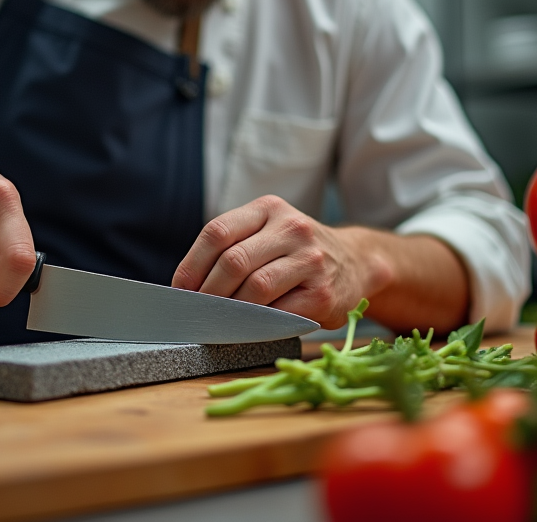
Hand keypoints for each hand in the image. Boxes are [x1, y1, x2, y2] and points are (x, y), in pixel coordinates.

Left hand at [171, 195, 392, 328]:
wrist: (356, 262)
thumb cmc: (296, 251)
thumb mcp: (268, 231)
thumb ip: (233, 247)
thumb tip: (187, 287)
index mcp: (269, 208)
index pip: (218, 232)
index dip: (191, 265)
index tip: (180, 289)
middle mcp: (292, 228)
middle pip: (233, 262)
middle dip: (207, 292)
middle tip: (197, 311)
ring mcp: (311, 260)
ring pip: (255, 288)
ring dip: (229, 310)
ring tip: (218, 321)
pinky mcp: (322, 294)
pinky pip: (278, 313)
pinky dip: (255, 324)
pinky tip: (246, 328)